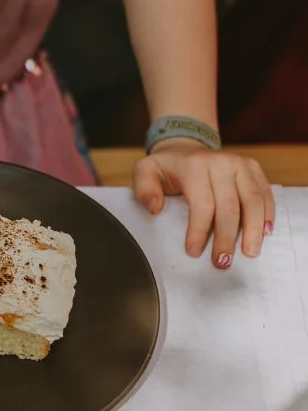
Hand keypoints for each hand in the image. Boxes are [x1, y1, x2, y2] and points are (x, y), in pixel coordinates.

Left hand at [132, 139, 274, 267]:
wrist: (185, 149)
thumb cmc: (165, 168)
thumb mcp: (144, 172)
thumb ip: (144, 189)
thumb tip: (154, 207)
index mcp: (194, 166)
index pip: (202, 203)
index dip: (200, 230)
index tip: (194, 252)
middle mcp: (221, 162)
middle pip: (230, 206)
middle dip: (227, 238)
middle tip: (223, 262)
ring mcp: (241, 164)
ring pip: (253, 201)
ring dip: (253, 230)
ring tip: (249, 253)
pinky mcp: (253, 168)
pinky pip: (265, 193)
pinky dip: (267, 213)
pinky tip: (265, 232)